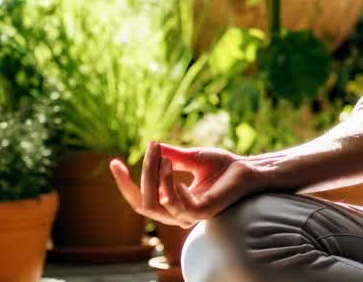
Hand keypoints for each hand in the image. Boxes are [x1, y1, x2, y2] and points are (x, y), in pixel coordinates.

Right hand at [110, 140, 262, 228]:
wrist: (248, 168)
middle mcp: (179, 213)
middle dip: (142, 175)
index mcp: (173, 202)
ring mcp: (190, 215)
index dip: (125, 184)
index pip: (141, 200)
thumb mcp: (191, 158)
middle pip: (145, 202)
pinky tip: (173, 172)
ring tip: (164, 156)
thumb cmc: (223, 165)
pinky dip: (171, 188)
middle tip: (151, 148)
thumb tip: (152, 147)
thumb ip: (171, 157)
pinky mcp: (203, 213)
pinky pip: (179, 206)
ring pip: (158, 204)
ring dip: (156, 178)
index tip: (114, 162)